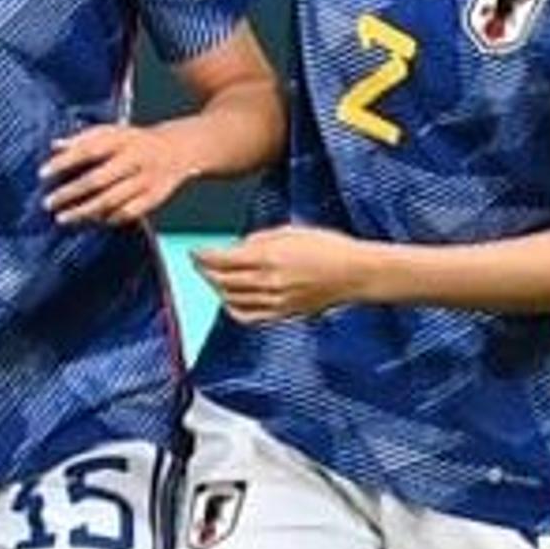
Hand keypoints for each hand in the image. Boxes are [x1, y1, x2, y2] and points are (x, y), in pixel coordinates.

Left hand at [41, 118, 201, 226]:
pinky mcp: (155, 197)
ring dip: (85, 211)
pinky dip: (108, 218)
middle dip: (71, 193)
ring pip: (112, 201)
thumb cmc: (136, 141)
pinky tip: (91, 221)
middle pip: (98, 180)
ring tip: (62, 218)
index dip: (65, 161)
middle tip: (48, 203)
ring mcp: (146, 180)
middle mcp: (135, 159)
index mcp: (122, 139)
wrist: (178, 149)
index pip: (89, 150)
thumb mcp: (112, 132)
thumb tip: (54, 145)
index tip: (42, 173)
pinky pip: (128, 213)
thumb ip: (83, 138)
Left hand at [192, 225, 381, 323]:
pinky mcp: (283, 314)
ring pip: (232, 299)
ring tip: (214, 279)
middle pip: (222, 281)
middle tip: (200, 264)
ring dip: (218, 289)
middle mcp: (268, 282)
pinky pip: (248, 317)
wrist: (355, 273)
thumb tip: (236, 248)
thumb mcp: (290, 231)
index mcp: (269, 257)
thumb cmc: (328, 247)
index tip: (194, 252)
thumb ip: (258, 239)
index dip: (202, 256)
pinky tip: (231, 300)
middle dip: (205, 272)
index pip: (222, 260)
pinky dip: (233, 309)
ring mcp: (275, 301)